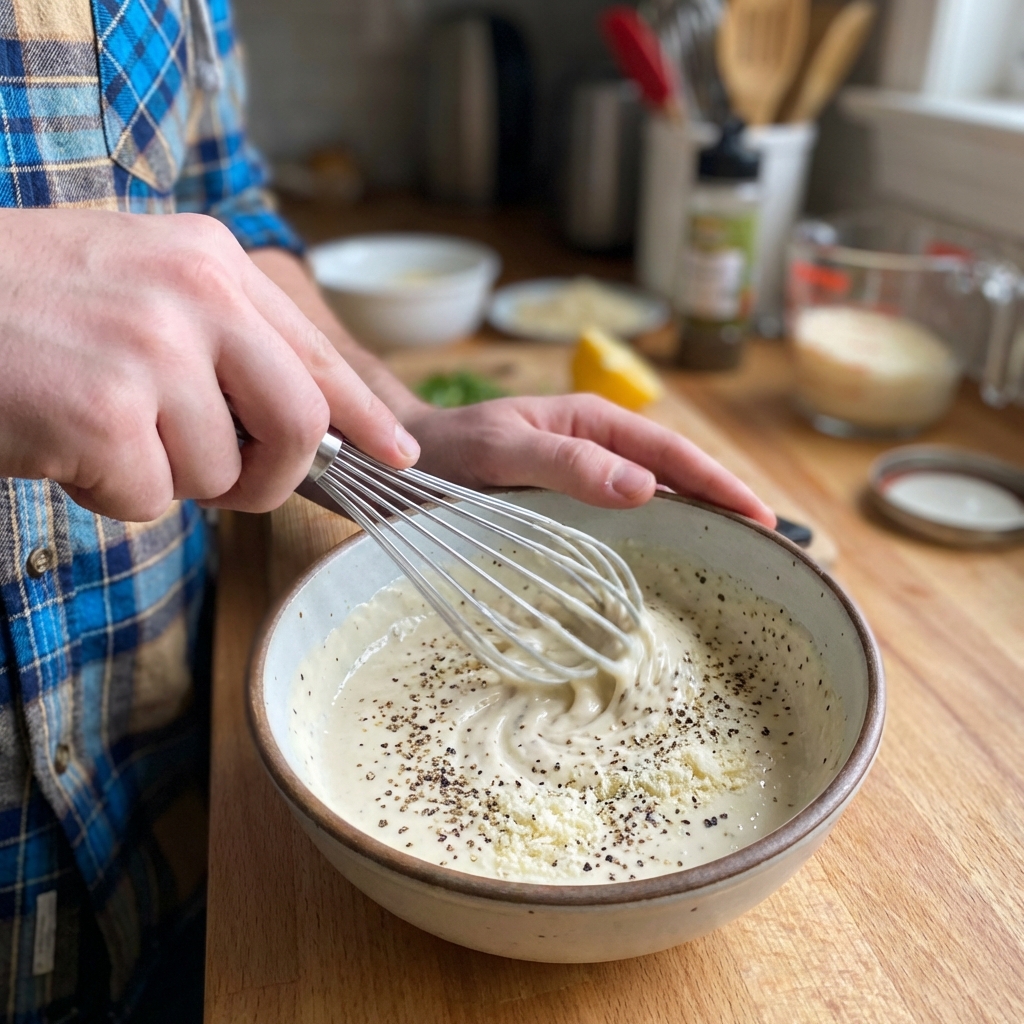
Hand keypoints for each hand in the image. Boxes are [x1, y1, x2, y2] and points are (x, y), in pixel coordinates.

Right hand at [0, 210, 418, 520]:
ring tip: (99, 428)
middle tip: (233, 487)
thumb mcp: (140, 282)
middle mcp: (194, 296)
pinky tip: (63, 444)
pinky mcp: (106, 414)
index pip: (319, 357)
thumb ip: (221, 338)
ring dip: (162, 477)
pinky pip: (148, 500)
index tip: (397, 457)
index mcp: (212, 262)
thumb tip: (294, 418)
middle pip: (301, 424)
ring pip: (214, 474)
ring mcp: (152, 352)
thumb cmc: (25, 303)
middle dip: (273, 477)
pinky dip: (108, 493)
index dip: (365, 418)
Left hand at [404, 395, 775, 526]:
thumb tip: (644, 487)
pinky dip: (656, 539)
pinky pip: (623, 522)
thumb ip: (566, 462)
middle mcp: (597, 448)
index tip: (763, 519)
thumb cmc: (446, 450)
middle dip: (724, 504)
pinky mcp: (568, 507)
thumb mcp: (502, 449)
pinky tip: (671, 565)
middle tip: (772, 549)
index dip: (720, 484)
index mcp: (593, 423)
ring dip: (697, 524)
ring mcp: (585, 478)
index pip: (672, 453)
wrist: (399, 463)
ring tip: (738, 560)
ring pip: (655, 499)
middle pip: (676, 475)